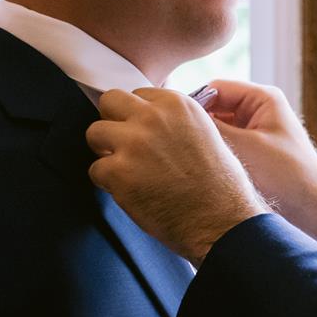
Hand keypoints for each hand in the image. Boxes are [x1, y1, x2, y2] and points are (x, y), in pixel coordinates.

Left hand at [85, 87, 269, 263]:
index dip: (137, 117)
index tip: (142, 133)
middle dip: (113, 123)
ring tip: (126, 170)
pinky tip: (131, 192)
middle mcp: (154, 117)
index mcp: (177, 105)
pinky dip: (107, 184)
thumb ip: (174, 122)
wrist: (222, 222)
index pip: (138, 94)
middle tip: (124, 146)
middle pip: (110, 101)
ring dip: (105, 152)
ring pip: (94, 133)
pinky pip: (95, 170)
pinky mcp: (119, 171)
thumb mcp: (206, 135)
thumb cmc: (219, 187)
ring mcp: (134, 143)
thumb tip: (147, 121)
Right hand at [192, 80, 316, 253]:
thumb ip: (210, 129)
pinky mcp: (254, 154)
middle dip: (197, 125)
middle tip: (175, 143)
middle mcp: (260, 111)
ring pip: (218, 130)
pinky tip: (202, 170)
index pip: (214, 88)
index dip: (191, 104)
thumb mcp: (243, 147)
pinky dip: (214, 156)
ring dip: (205, 143)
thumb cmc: (288, 177)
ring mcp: (257, 133)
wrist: (314, 211)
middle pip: (214, 109)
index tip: (170, 123)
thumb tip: (176, 120)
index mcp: (262, 98)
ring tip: (188, 158)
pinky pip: (226, 147)